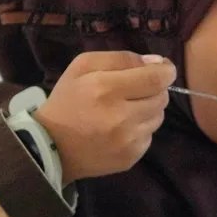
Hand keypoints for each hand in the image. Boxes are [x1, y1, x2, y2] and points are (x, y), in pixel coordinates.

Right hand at [34, 52, 174, 184]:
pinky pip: (150, 136)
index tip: (163, 69)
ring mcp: (128, 141)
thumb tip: (156, 63)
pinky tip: (121, 128)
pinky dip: (140, 129)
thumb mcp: (83, 66)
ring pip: (159, 117)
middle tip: (135, 90)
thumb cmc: (67, 101)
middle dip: (154, 90)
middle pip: (162, 97)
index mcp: (106, 89)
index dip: (166, 71)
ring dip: (148, 110)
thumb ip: (121, 58)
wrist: (50, 146)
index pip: (157, 78)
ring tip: (125, 110)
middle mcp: (121, 116)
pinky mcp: (131, 157)